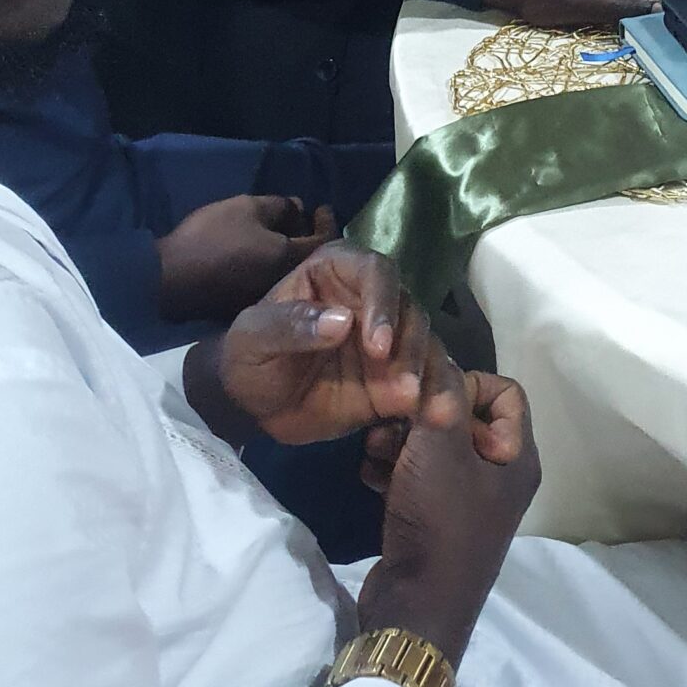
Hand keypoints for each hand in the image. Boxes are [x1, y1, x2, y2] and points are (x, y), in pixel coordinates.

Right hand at [157, 193, 333, 324]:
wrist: (167, 279)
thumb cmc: (211, 238)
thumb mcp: (247, 208)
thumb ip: (280, 206)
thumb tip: (299, 207)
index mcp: (290, 259)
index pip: (325, 241)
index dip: (327, 221)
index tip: (321, 207)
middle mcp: (285, 284)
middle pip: (309, 258)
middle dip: (310, 235)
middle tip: (305, 216)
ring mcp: (264, 296)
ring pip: (290, 269)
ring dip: (292, 249)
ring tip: (286, 229)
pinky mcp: (245, 302)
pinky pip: (272, 277)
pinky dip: (275, 261)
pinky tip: (264, 249)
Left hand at [184, 243, 461, 448]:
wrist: (251, 407)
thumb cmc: (247, 357)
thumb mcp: (252, 338)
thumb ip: (291, 325)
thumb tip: (342, 321)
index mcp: (336, 270)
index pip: (375, 271)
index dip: (383, 303)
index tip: (379, 346)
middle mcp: (370, 298)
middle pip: (408, 309)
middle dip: (410, 347)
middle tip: (403, 388)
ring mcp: (388, 339)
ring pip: (424, 344)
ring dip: (429, 374)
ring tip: (424, 408)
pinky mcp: (395, 378)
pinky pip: (424, 381)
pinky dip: (436, 397)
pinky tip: (438, 417)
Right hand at [358, 368, 540, 666]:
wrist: (414, 608)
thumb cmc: (438, 521)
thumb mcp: (440, 446)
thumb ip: (441, 392)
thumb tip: (437, 351)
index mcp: (517, 457)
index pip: (505, 391)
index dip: (467, 382)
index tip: (431, 396)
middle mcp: (500, 475)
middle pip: (464, 416)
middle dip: (423, 412)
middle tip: (391, 420)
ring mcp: (467, 501)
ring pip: (435, 445)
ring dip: (401, 439)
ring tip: (373, 448)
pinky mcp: (435, 519)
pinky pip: (417, 475)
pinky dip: (394, 468)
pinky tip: (368, 473)